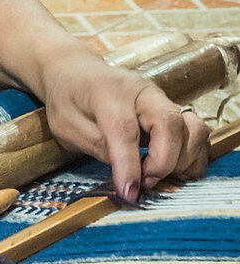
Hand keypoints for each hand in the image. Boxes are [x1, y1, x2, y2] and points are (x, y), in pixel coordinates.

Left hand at [38, 46, 209, 202]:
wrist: (76, 71)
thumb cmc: (68, 98)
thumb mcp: (67, 125)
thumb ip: (97, 145)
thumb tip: (129, 173)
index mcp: (108, 91)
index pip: (124, 129)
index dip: (129, 164)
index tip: (129, 193)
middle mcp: (142, 91)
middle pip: (170, 123)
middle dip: (163, 162)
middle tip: (143, 182)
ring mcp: (161, 99)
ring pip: (193, 127)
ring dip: (183, 159)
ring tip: (157, 175)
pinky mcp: (172, 110)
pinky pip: (196, 133)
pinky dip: (191, 156)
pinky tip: (173, 170)